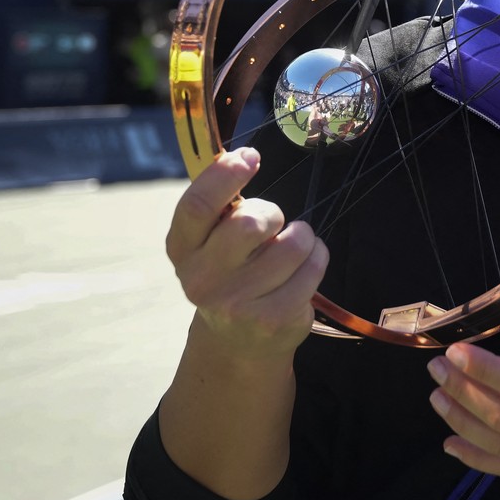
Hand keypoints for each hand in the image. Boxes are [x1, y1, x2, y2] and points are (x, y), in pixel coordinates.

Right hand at [164, 147, 328, 360]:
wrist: (237, 342)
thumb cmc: (230, 272)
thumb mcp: (211, 242)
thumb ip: (220, 207)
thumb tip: (242, 158)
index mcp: (182, 249)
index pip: (198, 205)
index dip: (225, 174)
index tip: (250, 157)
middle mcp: (202, 278)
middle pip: (250, 222)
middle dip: (272, 213)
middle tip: (273, 225)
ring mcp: (237, 303)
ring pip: (292, 243)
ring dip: (302, 236)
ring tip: (292, 248)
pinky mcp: (272, 319)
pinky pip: (313, 267)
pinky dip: (317, 258)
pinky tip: (303, 269)